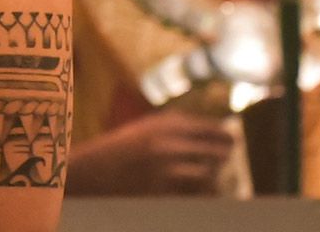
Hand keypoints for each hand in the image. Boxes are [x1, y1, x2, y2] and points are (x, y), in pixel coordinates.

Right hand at [68, 109, 236, 195]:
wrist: (90, 172)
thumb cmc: (121, 151)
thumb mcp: (148, 128)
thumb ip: (179, 128)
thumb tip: (221, 133)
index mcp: (168, 124)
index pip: (215, 129)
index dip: (225, 138)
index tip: (229, 143)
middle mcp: (171, 142)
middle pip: (220, 152)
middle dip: (221, 160)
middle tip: (219, 163)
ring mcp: (167, 168)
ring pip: (211, 177)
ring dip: (210, 181)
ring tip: (202, 182)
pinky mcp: (163, 191)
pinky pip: (195, 197)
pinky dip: (197, 197)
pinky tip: (188, 193)